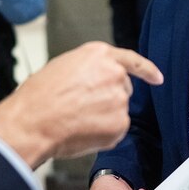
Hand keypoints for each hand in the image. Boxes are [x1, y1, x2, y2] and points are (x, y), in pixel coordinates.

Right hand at [0, 42, 162, 168]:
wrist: (32, 122)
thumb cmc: (38, 97)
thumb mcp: (62, 67)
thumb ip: (87, 70)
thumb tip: (93, 81)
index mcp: (99, 55)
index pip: (132, 60)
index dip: (147, 70)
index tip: (157, 77)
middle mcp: (115, 73)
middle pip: (122, 88)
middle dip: (108, 98)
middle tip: (82, 108)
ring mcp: (119, 99)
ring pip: (117, 111)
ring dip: (103, 117)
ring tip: (75, 120)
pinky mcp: (120, 123)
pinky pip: (115, 131)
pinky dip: (102, 134)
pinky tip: (82, 131)